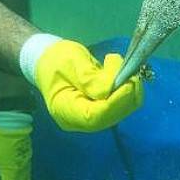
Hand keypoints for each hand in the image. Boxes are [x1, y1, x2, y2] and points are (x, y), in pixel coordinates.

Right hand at [21, 37, 142, 131]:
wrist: (50, 59)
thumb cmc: (56, 59)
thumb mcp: (70, 62)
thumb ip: (89, 77)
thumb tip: (111, 88)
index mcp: (64, 110)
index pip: (93, 116)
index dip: (114, 103)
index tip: (128, 85)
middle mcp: (79, 120)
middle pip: (109, 116)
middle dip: (125, 95)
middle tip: (127, 69)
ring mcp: (92, 116)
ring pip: (120, 111)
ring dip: (129, 90)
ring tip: (117, 64)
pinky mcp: (102, 109)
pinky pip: (122, 105)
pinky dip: (128, 89)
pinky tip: (119, 71)